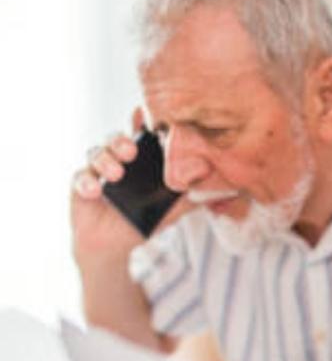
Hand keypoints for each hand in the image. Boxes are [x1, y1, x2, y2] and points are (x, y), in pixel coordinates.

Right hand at [70, 107, 188, 262]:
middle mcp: (118, 158)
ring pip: (96, 152)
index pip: (140, 134)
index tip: (145, 115)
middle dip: (123, 140)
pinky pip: (80, 176)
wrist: (114, 245)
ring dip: (106, 159)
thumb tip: (223, 190)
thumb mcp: (171, 210)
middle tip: (132, 151)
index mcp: (141, 159)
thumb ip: (190, 198)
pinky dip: (86, 182)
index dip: (142, 122)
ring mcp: (98, 169)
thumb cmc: (144, 220)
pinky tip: (94, 191)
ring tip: (117, 174)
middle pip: (116, 138)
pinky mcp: (81, 184)